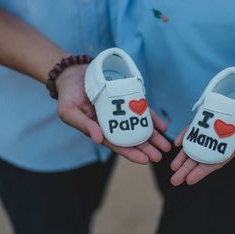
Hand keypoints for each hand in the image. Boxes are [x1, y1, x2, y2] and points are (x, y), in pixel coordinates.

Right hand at [56, 64, 170, 163]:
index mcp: (98, 130)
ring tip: (166, 146)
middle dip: (146, 148)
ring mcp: (120, 112)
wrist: (73, 73)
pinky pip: (141, 110)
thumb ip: (84, 125)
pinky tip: (163, 126)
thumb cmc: (68, 94)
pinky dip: (152, 118)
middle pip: (131, 139)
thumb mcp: (69, 111)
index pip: (117, 144)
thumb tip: (97, 139)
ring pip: (139, 126)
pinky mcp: (126, 99)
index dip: (130, 153)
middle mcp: (111, 124)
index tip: (145, 160)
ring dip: (153, 137)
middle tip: (160, 156)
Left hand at [170, 65, 234, 185]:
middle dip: (188, 168)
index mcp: (234, 147)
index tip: (189, 180)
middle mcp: (221, 141)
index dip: (202, 171)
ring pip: (196, 145)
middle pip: (202, 157)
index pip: (215, 162)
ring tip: (173, 167)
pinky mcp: (210, 118)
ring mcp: (214, 130)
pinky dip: (187, 135)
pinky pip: (196, 128)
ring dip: (184, 156)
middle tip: (175, 179)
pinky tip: (178, 143)